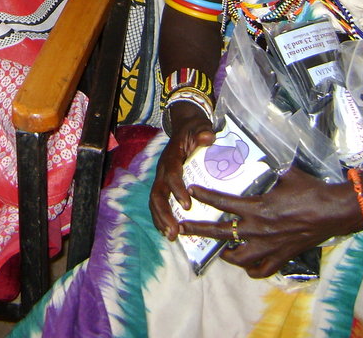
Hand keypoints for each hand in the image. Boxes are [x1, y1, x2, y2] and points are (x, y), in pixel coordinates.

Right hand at [149, 101, 215, 239]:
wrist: (184, 126)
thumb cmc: (195, 130)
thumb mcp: (201, 127)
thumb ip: (204, 132)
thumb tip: (207, 138)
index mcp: (172, 157)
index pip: (172, 174)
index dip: (177, 190)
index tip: (187, 206)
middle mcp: (163, 169)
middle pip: (157, 193)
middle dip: (164, 213)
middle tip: (174, 231)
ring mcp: (161, 177)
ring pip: (155, 201)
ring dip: (160, 219)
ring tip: (171, 236)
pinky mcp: (163, 184)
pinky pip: (158, 202)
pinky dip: (160, 217)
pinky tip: (168, 231)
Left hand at [181, 167, 362, 277]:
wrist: (334, 212)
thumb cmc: (311, 190)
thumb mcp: (286, 173)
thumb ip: (269, 169)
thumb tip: (259, 154)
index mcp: (258, 207)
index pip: (224, 203)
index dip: (205, 196)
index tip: (191, 191)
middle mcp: (259, 230)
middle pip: (222, 233)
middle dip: (198, 230)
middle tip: (182, 228)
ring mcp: (270, 247)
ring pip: (239, 258)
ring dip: (226, 253)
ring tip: (219, 248)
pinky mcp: (282, 257)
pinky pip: (261, 270)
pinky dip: (251, 268)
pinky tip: (246, 264)